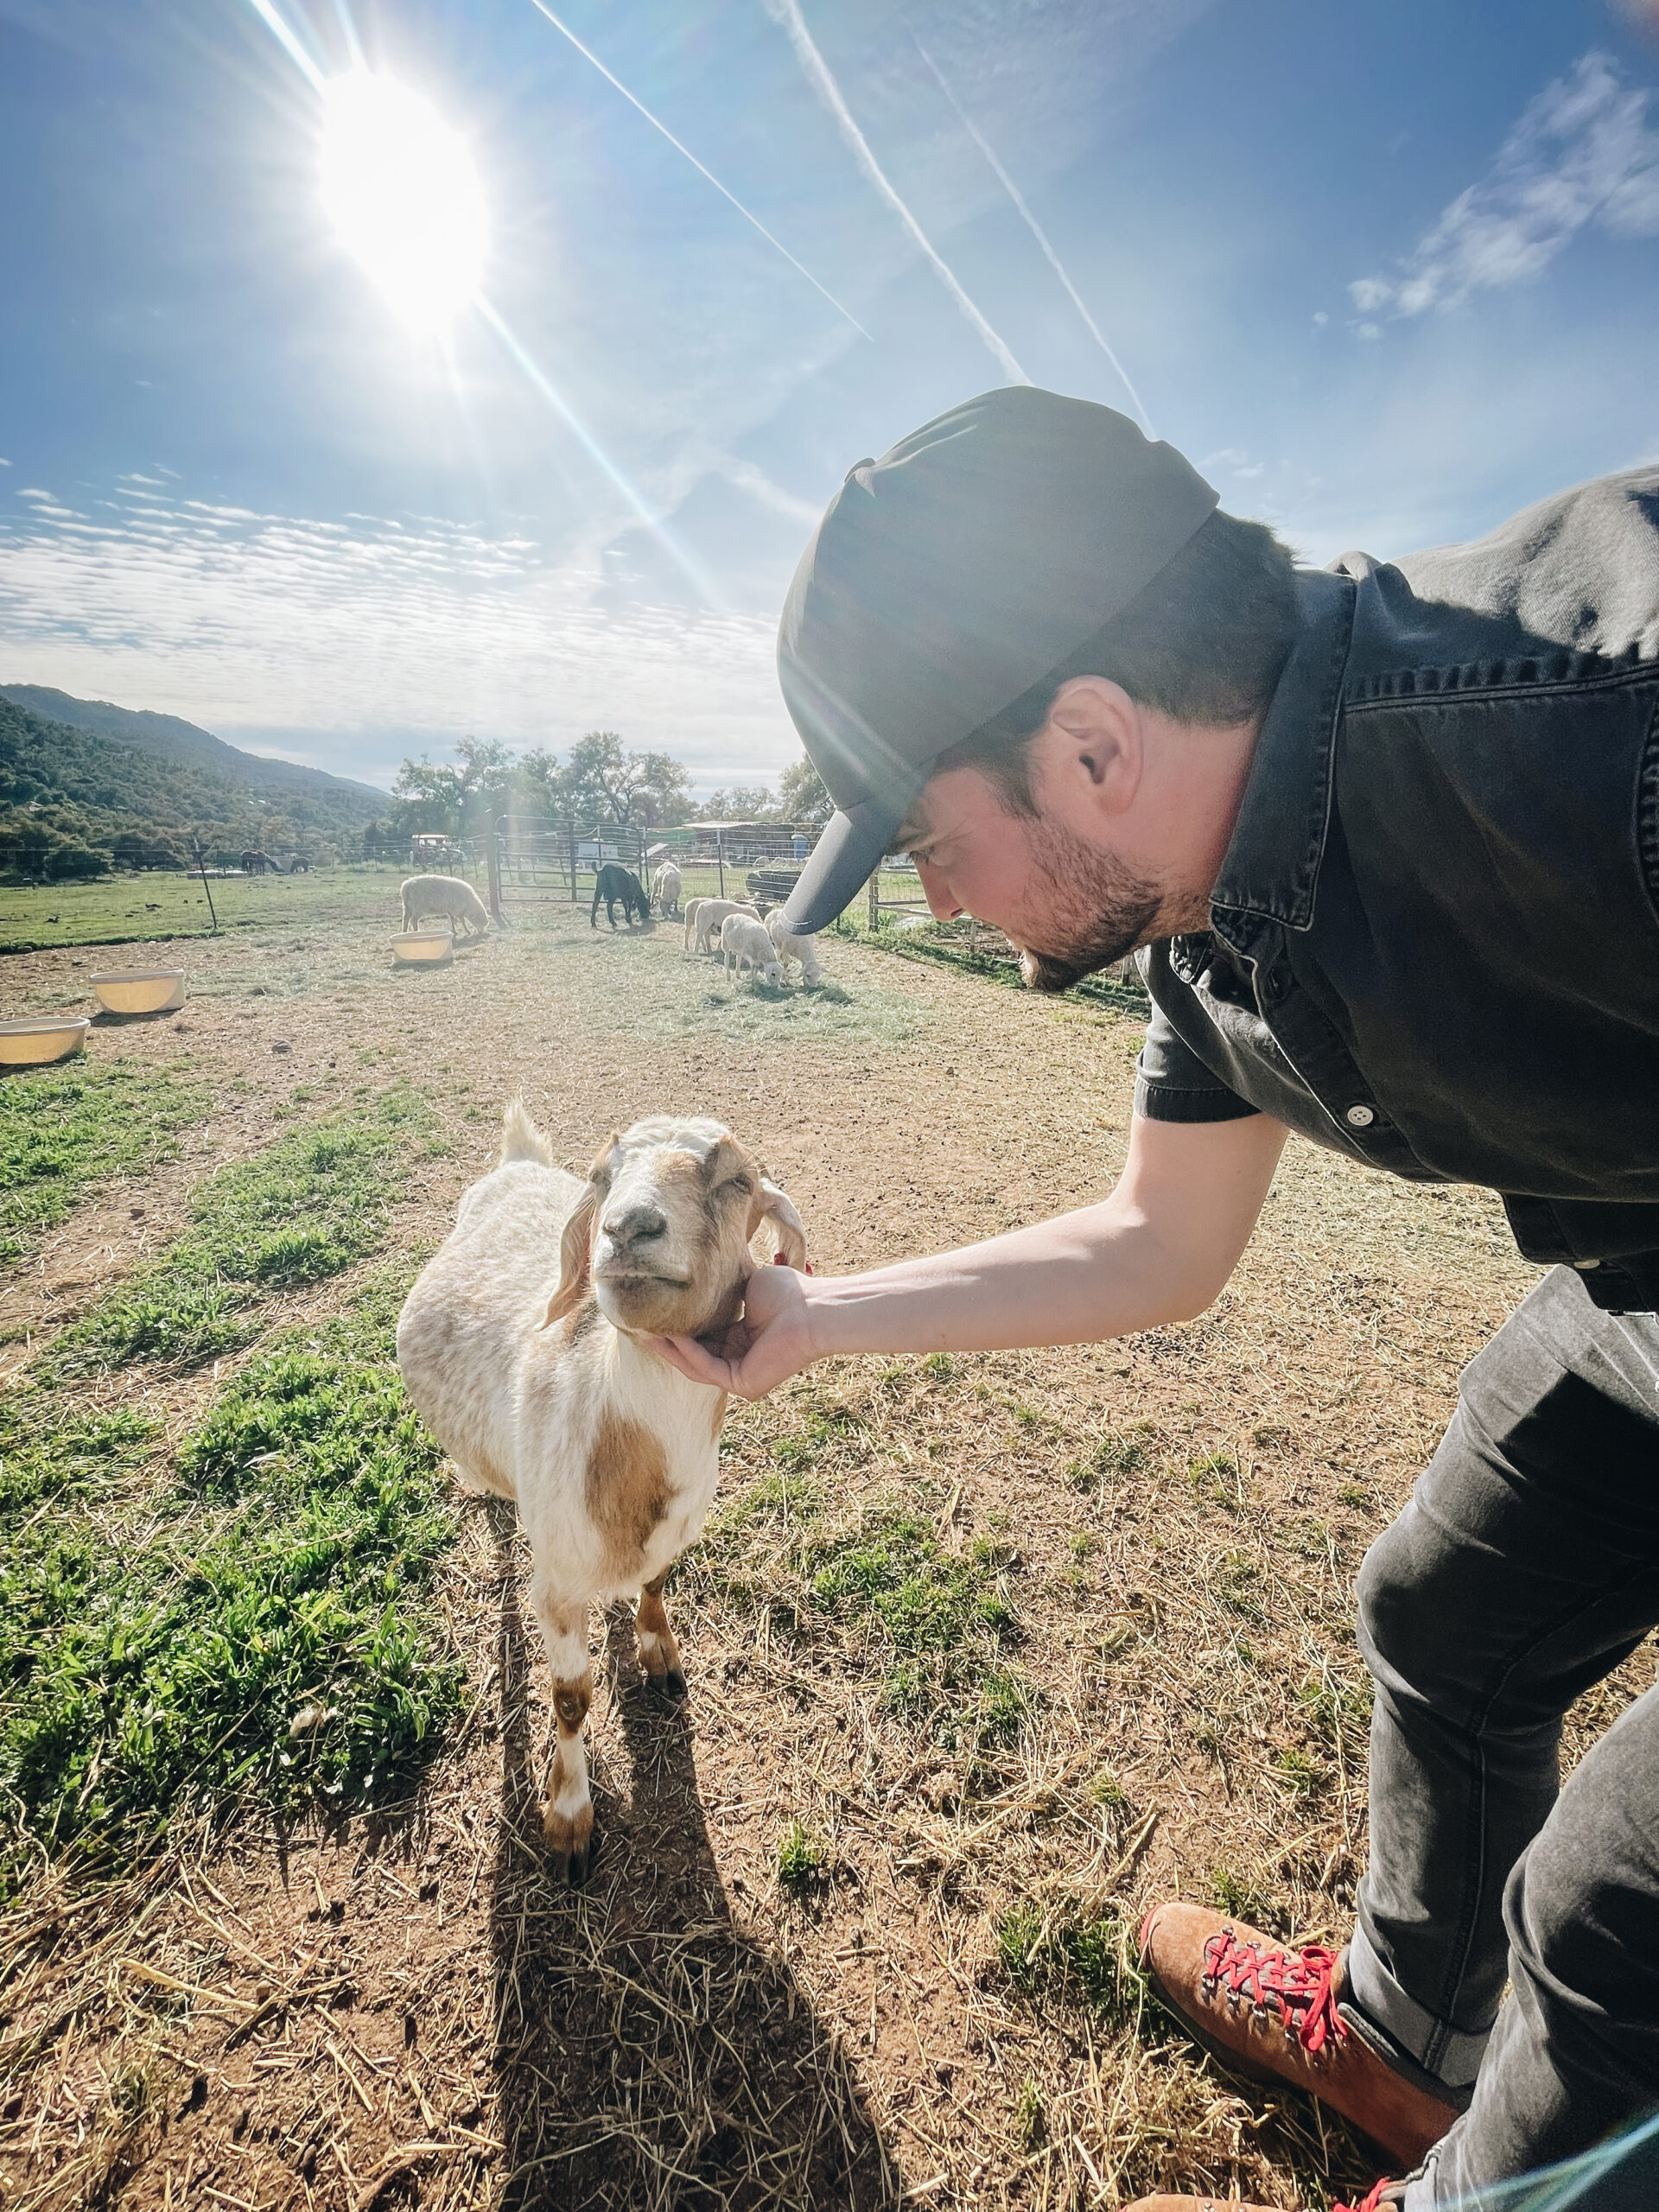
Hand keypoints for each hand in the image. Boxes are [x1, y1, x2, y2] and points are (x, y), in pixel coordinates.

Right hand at [651, 1260, 817, 1398]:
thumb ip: (719, 1288)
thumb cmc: (789, 1293)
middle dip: (665, 1341)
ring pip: (695, 1365)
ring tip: (643, 1329)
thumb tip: (696, 1269)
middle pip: (693, 1356)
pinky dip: (687, 1351)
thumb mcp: (744, 1286)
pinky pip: (706, 1368)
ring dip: (669, 1348)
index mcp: (742, 1343)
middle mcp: (740, 1364)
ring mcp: (742, 1378)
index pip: (702, 1340)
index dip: (677, 1328)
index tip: (653, 1311)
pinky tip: (669, 1333)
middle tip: (638, 1324)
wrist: (813, 1308)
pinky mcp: (743, 1384)